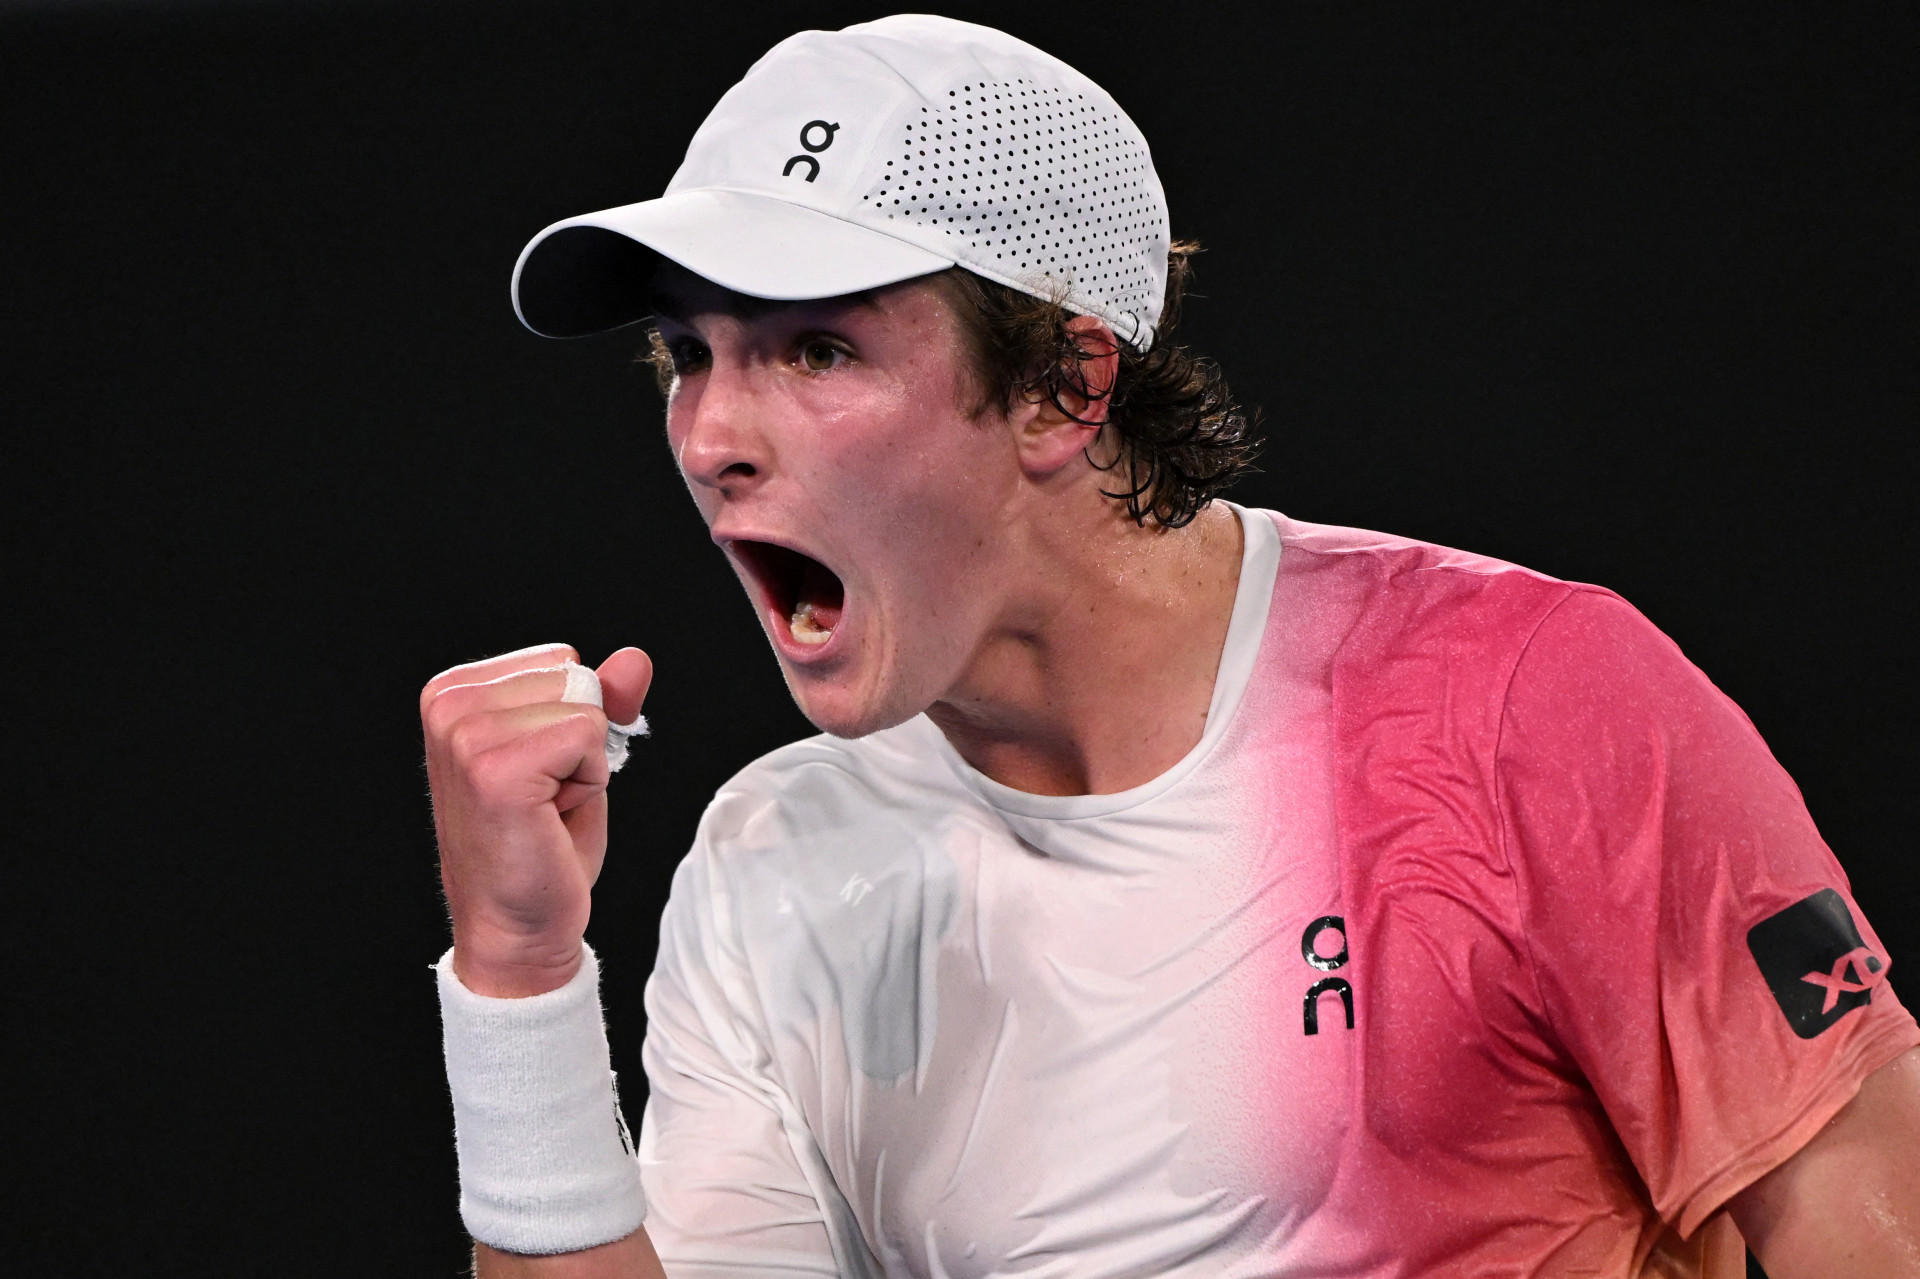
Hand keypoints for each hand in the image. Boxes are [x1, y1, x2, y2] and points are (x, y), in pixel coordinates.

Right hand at [421, 644, 652, 996]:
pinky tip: (549, 816)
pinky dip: (587, 781)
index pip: (561, 661)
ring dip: (583, 763)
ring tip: (543, 807)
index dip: (571, 720)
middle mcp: (448, 704)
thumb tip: (635, 658)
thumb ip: (602, 697)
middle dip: (579, 739)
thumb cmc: (540, 844)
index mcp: (453, 692)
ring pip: (586, 706)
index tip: (539, 774)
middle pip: (575, 676)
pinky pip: (588, 735)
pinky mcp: (494, 767)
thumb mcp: (574, 753)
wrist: (518, 925)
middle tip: (543, 797)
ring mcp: (466, 735)